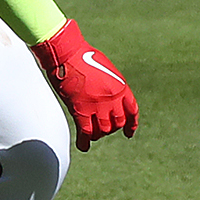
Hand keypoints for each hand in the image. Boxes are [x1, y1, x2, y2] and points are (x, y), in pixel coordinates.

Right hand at [32, 18, 136, 151]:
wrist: (67, 53)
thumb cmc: (83, 55)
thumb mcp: (104, 68)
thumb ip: (109, 85)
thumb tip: (108, 96)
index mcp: (120, 86)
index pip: (132, 111)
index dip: (131, 124)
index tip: (128, 133)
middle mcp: (112, 98)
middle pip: (117, 123)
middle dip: (111, 128)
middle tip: (102, 128)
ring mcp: (97, 106)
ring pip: (102, 130)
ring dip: (97, 134)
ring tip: (91, 133)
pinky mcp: (81, 110)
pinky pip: (86, 132)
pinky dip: (84, 142)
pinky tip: (83, 146)